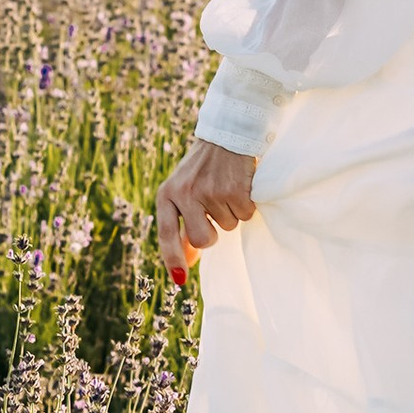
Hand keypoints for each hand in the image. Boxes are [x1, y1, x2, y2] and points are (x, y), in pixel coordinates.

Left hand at [155, 141, 258, 282]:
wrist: (227, 133)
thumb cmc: (203, 168)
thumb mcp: (184, 191)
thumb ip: (183, 224)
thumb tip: (186, 263)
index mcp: (167, 194)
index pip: (167, 234)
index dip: (173, 258)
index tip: (179, 279)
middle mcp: (184, 193)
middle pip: (203, 239)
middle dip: (213, 234)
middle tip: (215, 214)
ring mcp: (209, 191)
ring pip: (228, 226)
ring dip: (231, 213)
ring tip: (226, 188)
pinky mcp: (234, 189)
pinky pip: (245, 215)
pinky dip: (246, 205)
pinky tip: (240, 185)